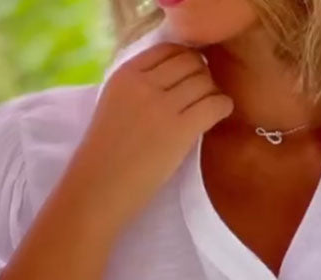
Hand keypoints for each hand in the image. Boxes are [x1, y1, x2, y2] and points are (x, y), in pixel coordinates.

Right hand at [73, 43, 233, 223]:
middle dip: (202, 75)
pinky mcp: (179, 131)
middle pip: (190, 62)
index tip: (190, 77)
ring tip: (211, 107)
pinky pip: (214, 104)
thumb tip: (173, 80)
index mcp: (125, 74)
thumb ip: (138, 88)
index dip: (185, 60)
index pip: (168, 50)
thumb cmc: (104, 157)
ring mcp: (162, 106)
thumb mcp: (113, 105)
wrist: (98, 189)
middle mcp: (144, 84)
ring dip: (213, 92)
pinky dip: (223, 106)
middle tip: (204, 94)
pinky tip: (221, 114)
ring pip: (204, 81)